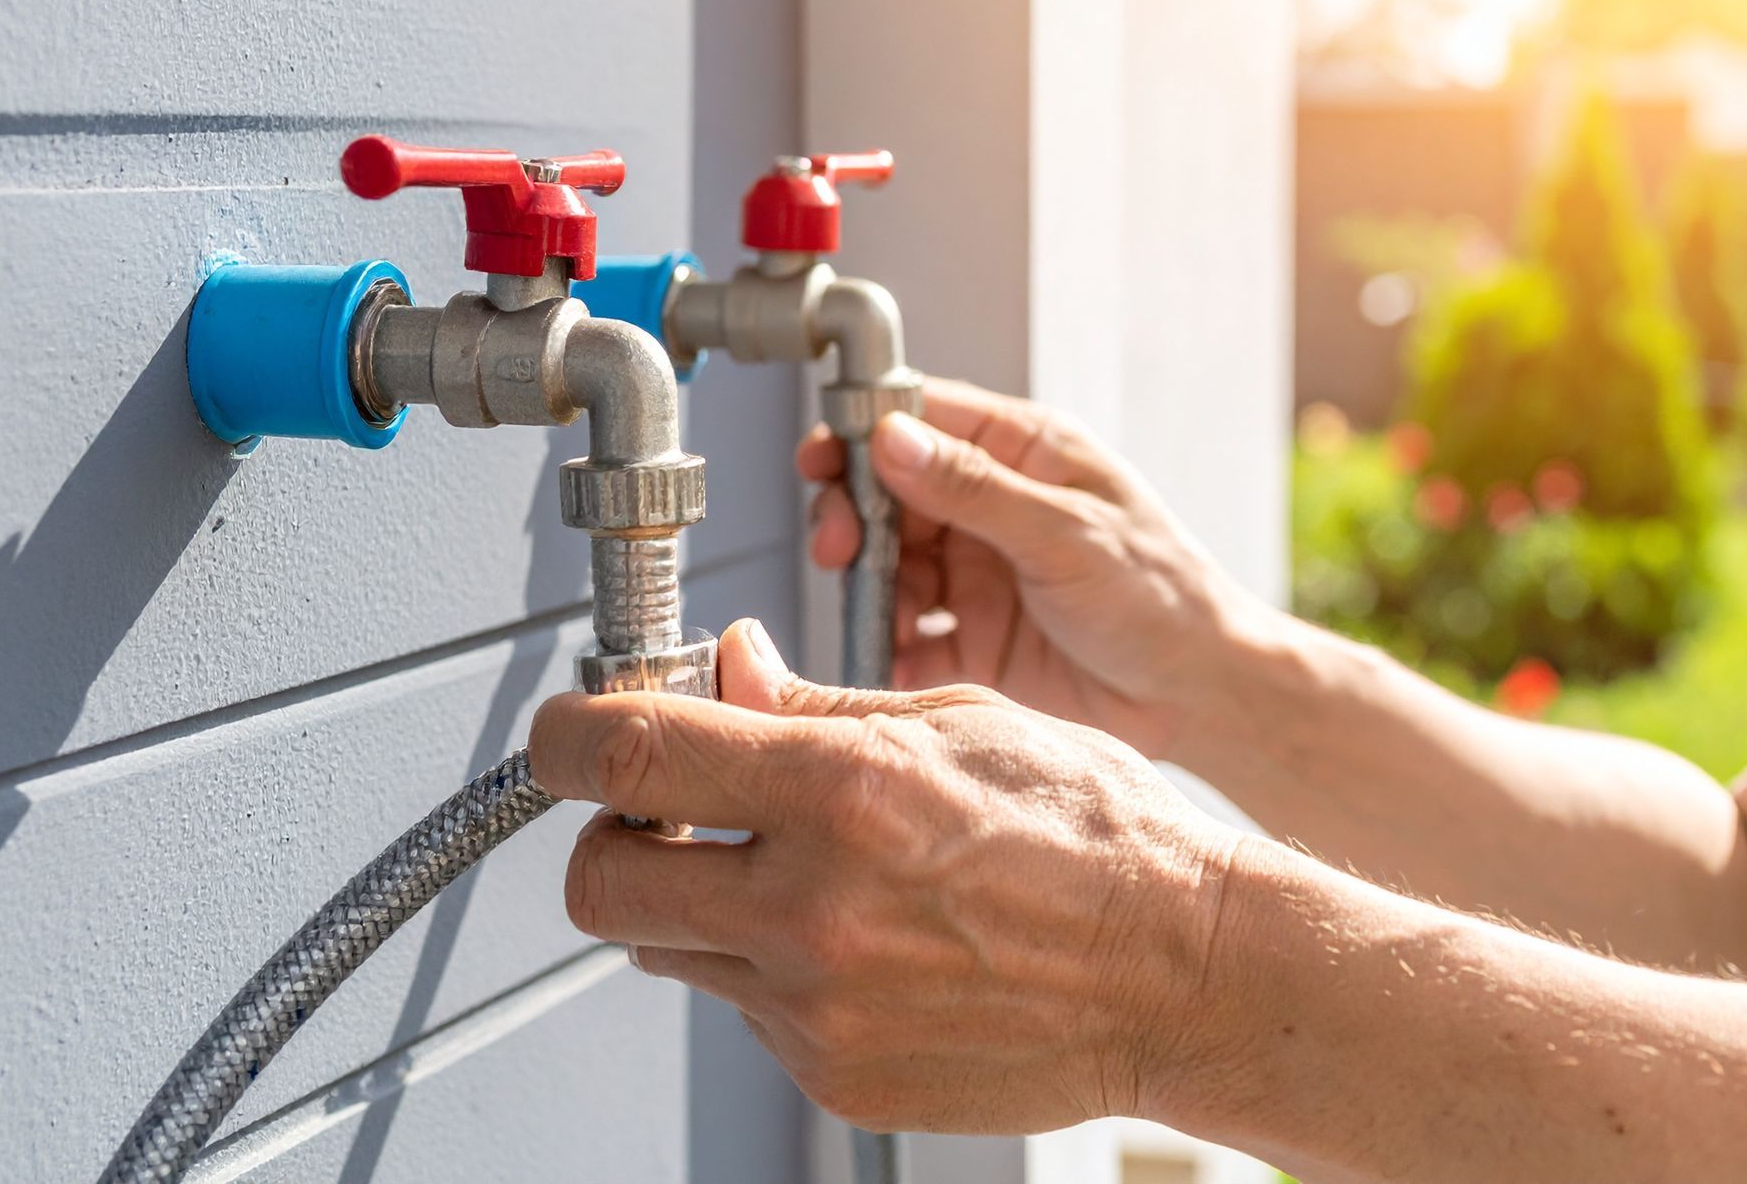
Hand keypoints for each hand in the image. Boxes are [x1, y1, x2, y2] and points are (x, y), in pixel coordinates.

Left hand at [527, 620, 1240, 1135]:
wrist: (1181, 975)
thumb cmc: (1096, 835)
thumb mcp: (958, 721)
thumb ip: (817, 704)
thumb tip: (729, 671)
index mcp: (843, 791)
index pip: (628, 757)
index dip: (565, 738)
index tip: (566, 734)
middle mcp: (814, 909)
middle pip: (600, 882)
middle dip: (611, 836)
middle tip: (664, 810)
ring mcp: (819, 1008)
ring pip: (665, 948)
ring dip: (692, 900)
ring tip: (788, 869)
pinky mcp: (837, 1074)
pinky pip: (743, 1010)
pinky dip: (766, 966)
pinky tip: (852, 935)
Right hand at [802, 378, 1260, 756]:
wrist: (1201, 696)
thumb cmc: (1163, 597)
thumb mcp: (1065, 533)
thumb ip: (973, 488)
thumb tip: (893, 438)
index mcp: (1024, 454)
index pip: (924, 418)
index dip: (864, 432)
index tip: (822, 459)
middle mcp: (993, 507)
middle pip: (890, 493)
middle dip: (854, 516)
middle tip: (838, 546)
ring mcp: (980, 572)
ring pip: (891, 563)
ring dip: (869, 583)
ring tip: (874, 608)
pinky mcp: (974, 636)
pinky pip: (910, 635)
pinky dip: (891, 645)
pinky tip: (893, 656)